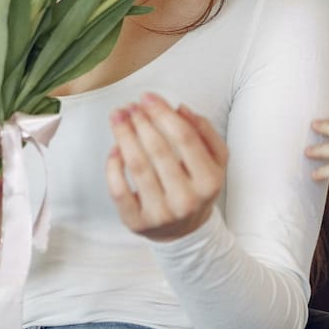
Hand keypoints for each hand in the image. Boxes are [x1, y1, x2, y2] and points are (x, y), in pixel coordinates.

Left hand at [106, 93, 228, 241]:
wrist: (186, 230)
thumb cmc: (197, 187)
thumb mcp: (215, 161)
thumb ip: (204, 132)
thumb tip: (181, 109)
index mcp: (209, 182)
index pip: (184, 138)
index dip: (163, 113)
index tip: (148, 97)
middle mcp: (186, 200)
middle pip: (158, 150)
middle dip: (140, 121)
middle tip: (129, 106)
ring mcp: (160, 214)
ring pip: (137, 166)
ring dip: (124, 135)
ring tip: (118, 117)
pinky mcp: (137, 222)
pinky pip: (118, 189)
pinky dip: (113, 165)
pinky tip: (115, 148)